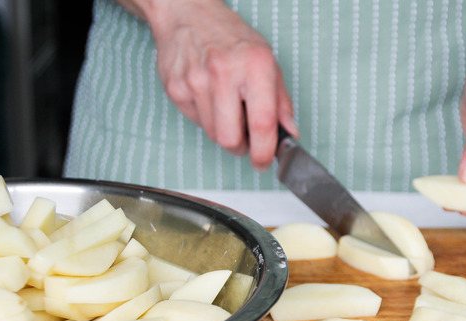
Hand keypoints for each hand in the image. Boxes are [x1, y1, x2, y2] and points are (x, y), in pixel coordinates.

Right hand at [144, 0, 296, 170]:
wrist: (188, 14)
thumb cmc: (232, 38)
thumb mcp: (268, 62)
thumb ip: (281, 102)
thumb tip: (289, 133)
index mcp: (255, 66)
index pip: (262, 124)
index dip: (264, 152)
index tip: (265, 161)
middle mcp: (224, 73)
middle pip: (231, 140)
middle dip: (241, 148)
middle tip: (247, 139)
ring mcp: (196, 81)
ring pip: (212, 135)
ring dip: (224, 132)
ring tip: (228, 109)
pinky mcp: (176, 89)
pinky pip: (196, 122)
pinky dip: (206, 119)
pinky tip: (210, 98)